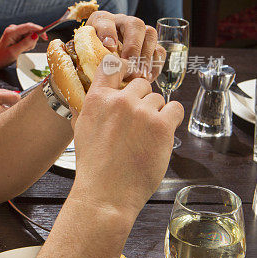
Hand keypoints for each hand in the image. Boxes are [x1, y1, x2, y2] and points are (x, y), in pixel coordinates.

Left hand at [0, 23, 46, 69]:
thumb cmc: (2, 57)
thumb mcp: (14, 52)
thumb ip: (25, 43)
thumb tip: (35, 36)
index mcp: (12, 31)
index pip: (29, 26)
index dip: (39, 30)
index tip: (45, 37)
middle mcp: (14, 29)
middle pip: (31, 31)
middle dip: (32, 41)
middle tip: (25, 50)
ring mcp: (15, 32)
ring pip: (30, 35)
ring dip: (29, 44)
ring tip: (21, 50)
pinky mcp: (17, 35)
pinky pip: (27, 38)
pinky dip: (27, 44)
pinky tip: (21, 49)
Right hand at [71, 57, 182, 217]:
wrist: (107, 193)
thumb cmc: (94, 166)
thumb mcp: (81, 130)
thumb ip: (86, 109)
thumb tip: (86, 98)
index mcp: (97, 99)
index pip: (112, 65)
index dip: (123, 66)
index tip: (128, 74)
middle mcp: (119, 101)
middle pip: (141, 84)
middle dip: (141, 100)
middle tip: (137, 123)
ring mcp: (142, 112)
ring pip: (158, 99)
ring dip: (156, 113)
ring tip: (146, 136)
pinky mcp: (162, 126)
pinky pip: (175, 109)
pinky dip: (171, 120)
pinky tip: (162, 134)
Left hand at [85, 11, 164, 81]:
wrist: (99, 61)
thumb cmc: (90, 56)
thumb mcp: (83, 52)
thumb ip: (85, 51)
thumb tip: (91, 52)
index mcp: (102, 21)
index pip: (105, 21)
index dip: (107, 33)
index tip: (108, 47)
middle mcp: (122, 22)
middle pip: (135, 24)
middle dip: (133, 45)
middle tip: (129, 64)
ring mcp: (139, 32)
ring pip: (150, 34)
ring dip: (146, 55)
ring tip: (139, 74)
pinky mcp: (150, 45)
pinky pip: (159, 49)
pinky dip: (155, 63)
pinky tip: (147, 77)